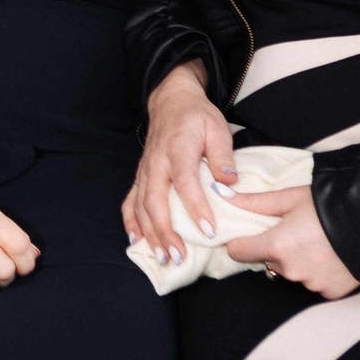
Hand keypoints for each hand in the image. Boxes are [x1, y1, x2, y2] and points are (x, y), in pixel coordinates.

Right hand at [124, 59, 236, 263]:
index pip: (185, 182)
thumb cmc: (197, 117)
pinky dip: (131, 223)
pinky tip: (138, 242)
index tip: (209, 231)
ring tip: (163, 257)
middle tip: (179, 256)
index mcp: (177, 149)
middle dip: (165, 231)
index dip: (196, 207)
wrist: (171, 102)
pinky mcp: (140, 176)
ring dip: (150, 234)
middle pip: (156, 201)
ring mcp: (145, 171)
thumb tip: (230, 181)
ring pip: (141, 206)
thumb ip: (222, 155)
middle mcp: (157, 162)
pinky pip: (130, 201)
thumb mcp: (217, 127)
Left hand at [222, 186, 356, 298]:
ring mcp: (311, 284)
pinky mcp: (330, 293)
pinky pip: (314, 284)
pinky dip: (318, 273)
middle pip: (269, 262)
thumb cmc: (330, 204)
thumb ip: (256, 202)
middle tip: (294, 231)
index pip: (239, 252)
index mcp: (276, 245)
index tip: (249, 234)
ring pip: (292, 273)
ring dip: (297, 262)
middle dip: (275, 249)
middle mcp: (291, 270)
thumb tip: (224, 196)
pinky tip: (330, 256)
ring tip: (316, 242)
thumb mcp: (291, 197)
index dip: (241, 242)